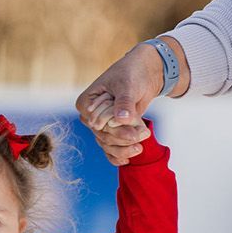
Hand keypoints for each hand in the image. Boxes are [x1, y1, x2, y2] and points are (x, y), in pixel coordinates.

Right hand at [75, 44, 164, 166]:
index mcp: (86, 103)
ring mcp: (102, 126)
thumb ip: (124, 102)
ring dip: (124, 147)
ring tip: (141, 143)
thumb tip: (122, 118)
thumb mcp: (127, 85)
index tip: (132, 127)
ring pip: (107, 145)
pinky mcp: (113, 131)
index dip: (113, 129)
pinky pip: (111, 148)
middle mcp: (90, 117)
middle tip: (144, 134)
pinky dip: (118, 155)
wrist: (145, 73)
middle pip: (102, 136)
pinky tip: (127, 159)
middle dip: (123, 138)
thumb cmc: (132, 73)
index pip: (95, 123)